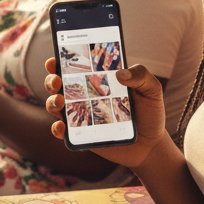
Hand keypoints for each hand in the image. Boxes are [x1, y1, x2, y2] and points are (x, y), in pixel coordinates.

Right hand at [45, 59, 166, 169]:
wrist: (151, 145)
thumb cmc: (150, 113)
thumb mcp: (152, 90)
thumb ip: (141, 76)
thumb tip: (120, 74)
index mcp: (99, 79)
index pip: (76, 65)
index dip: (61, 60)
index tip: (55, 58)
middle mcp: (86, 95)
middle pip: (59, 83)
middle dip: (51, 79)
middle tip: (57, 79)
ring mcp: (82, 114)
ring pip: (56, 105)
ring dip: (51, 101)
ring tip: (60, 102)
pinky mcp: (81, 134)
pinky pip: (63, 131)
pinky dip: (57, 128)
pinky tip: (61, 127)